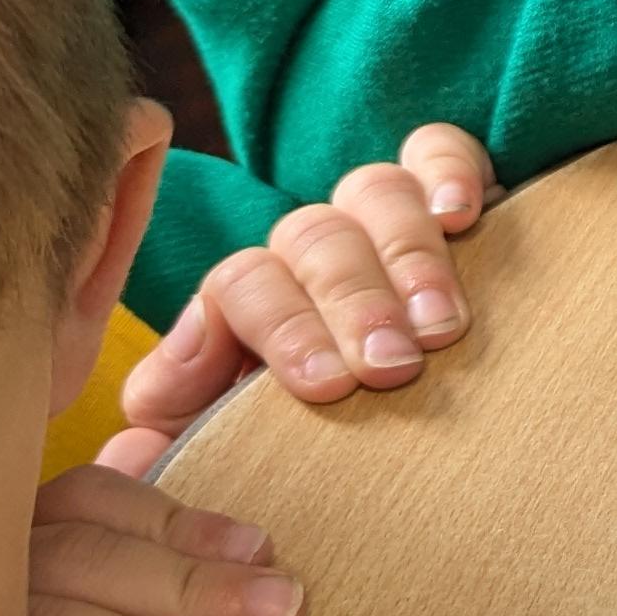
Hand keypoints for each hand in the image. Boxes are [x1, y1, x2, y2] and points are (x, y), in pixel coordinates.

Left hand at [111, 123, 499, 454]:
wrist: (386, 464)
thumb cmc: (295, 454)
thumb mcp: (217, 447)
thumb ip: (172, 423)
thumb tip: (152, 415)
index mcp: (245, 304)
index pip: (244, 281)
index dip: (284, 325)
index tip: (329, 385)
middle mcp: (304, 253)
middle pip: (315, 236)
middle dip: (356, 302)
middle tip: (394, 367)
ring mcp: (373, 221)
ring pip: (374, 191)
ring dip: (411, 258)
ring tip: (443, 326)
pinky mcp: (443, 198)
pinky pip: (437, 151)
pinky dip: (450, 169)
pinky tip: (464, 214)